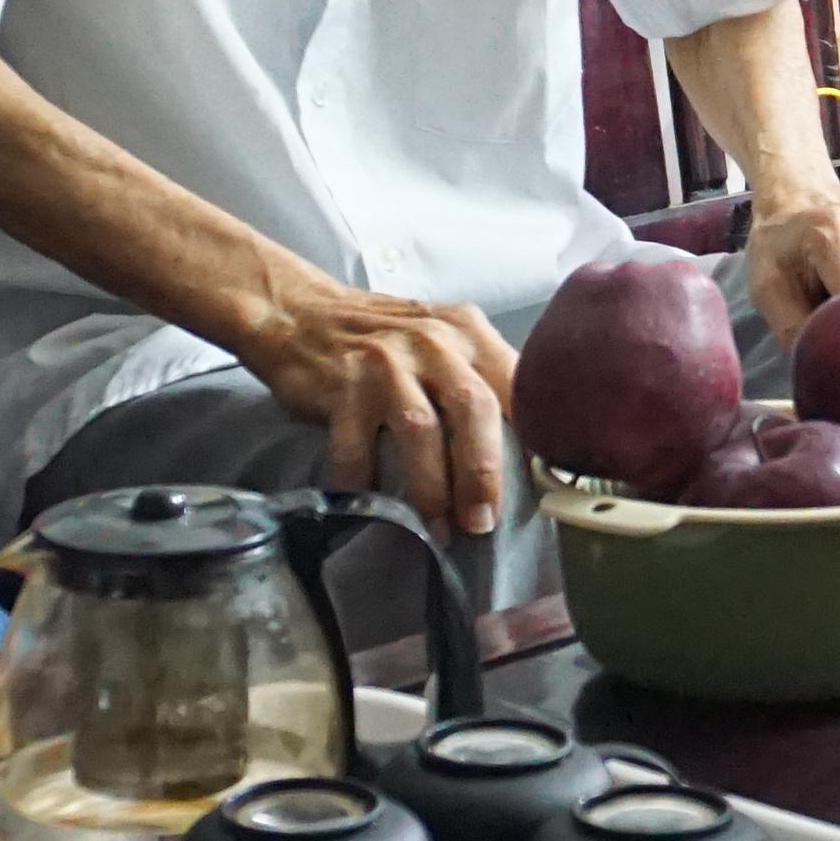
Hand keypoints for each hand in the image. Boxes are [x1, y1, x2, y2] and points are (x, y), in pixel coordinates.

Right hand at [243, 275, 522, 536]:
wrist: (302, 312)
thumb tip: (526, 450)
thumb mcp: (442, 340)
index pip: (517, 386)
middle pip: (473, 409)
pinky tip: (370, 506)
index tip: (537, 486)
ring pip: (420, 431)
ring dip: (432, 488)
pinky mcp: (342, 385)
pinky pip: (356, 448)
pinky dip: (363, 484)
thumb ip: (480, 380)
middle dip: (482, 473)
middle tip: (483, 520)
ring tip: (438, 528)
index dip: (532, 439)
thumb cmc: (384, 338)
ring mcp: (385, 363)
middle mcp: (431, 342)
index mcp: (468, 333)